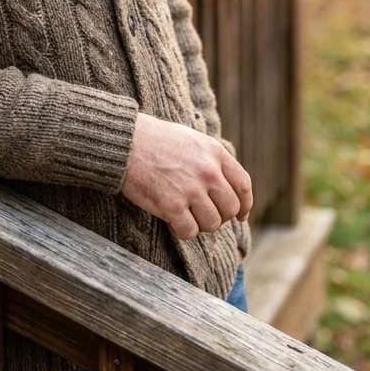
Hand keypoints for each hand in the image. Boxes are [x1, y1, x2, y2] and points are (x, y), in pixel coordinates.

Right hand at [121, 113, 253, 240]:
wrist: (124, 141)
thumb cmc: (153, 139)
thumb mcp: (190, 138)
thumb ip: (210, 159)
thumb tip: (225, 185)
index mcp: (214, 152)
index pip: (243, 184)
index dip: (244, 204)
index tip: (240, 214)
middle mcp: (208, 171)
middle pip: (230, 208)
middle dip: (219, 216)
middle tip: (202, 213)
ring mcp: (191, 188)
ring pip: (212, 223)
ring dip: (199, 224)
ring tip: (184, 214)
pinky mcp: (172, 205)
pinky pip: (190, 232)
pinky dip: (182, 230)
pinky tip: (172, 220)